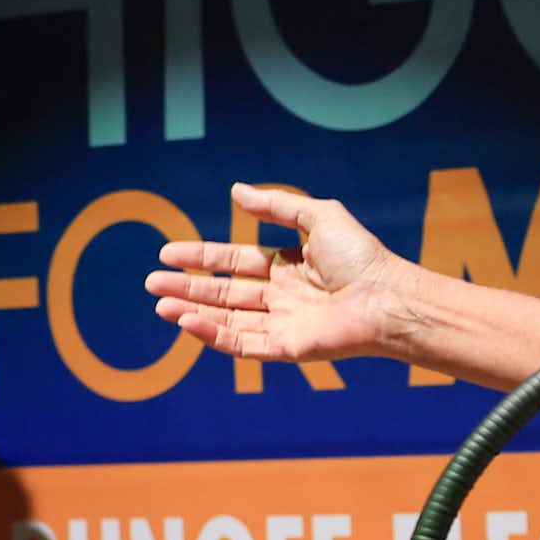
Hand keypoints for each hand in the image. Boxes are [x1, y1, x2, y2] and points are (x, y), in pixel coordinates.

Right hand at [147, 185, 412, 365]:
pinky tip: (187, 321)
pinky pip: (243, 344)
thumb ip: (278, 205)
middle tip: (151, 282)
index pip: (235, 262)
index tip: (168, 253)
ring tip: (160, 304)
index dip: (202, 258)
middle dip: (188, 287)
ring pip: (228, 320)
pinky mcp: (288, 348)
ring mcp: (284, 324)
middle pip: (225, 293)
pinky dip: (213, 335)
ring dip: (193, 312)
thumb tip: (235, 191)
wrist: (387, 298)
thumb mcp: (320, 217)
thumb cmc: (363, 258)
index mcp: (290, 267)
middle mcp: (284, 297)